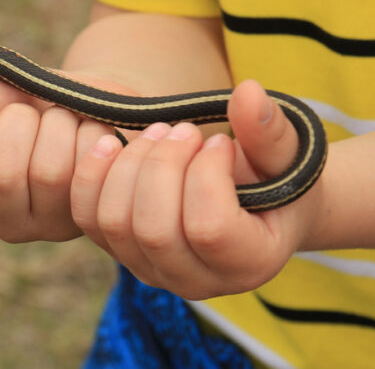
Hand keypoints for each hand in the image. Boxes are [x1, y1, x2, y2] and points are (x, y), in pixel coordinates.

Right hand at [0, 68, 136, 242]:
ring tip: (60, 119)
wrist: (92, 101)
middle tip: (28, 113)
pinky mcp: (89, 214)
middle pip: (1, 177)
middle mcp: (4, 221)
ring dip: (56, 123)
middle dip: (18, 122)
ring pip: (47, 172)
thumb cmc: (31, 102)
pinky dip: (88, 131)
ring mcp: (49, 224)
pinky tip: (89, 130)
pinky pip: (86, 169)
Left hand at [70, 79, 316, 299]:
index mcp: (249, 264)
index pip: (209, 229)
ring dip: (130, 164)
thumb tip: (247, 92)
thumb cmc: (277, 176)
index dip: (206, 174)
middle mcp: (196, 281)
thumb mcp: (287, 154)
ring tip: (159, 131)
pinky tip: (112, 142)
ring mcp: (152, 270)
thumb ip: (270, 130)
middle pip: (154, 230)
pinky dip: (91, 176)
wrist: (257, 201)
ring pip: (115, 223)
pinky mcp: (121, 251)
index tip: (220, 143)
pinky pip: (87, 218)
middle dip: (163, 165)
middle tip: (184, 130)